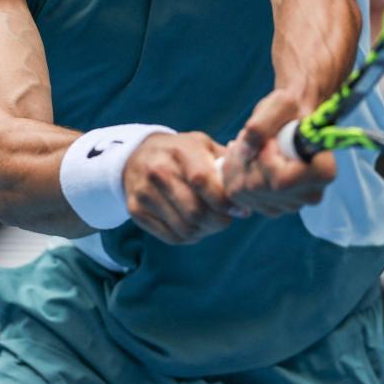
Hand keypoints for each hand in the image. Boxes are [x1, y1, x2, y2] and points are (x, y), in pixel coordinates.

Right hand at [123, 131, 237, 244]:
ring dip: (206, 231)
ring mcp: (144, 193)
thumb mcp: (202, 145)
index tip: (240, 210)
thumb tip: (247, 187)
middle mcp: (157, 171)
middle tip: (227, 219)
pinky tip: (195, 226)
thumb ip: (225, 162)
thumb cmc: (180, 153)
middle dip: (219, 221)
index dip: (224, 201)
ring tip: (212, 222)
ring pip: (185, 228)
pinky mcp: (136, 211)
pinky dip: (190, 237)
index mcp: (179, 150)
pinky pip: (172, 237)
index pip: (202, 181)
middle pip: (195, 211)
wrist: (137, 156)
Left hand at [219, 90, 335, 216]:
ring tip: (247, 144)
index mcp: (322, 172)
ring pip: (245, 192)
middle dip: (245, 158)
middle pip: (259, 187)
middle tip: (251, 137)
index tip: (270, 140)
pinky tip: (242, 157)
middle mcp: (310, 195)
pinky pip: (238, 196)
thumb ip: (262, 124)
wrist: (292, 119)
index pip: (280, 181)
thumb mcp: (280, 104)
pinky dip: (233, 173)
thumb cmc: (291, 109)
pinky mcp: (272, 207)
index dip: (265, 159)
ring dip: (237, 164)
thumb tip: (246, 151)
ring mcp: (291, 205)